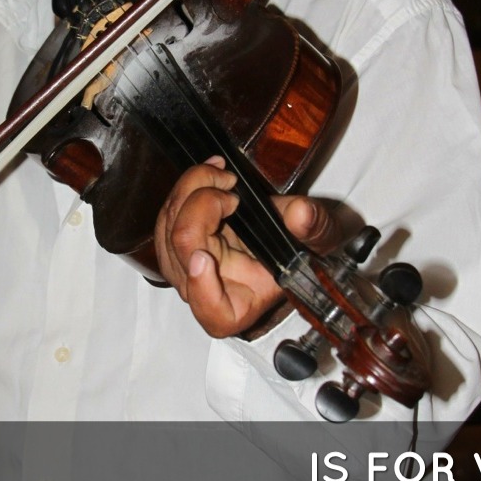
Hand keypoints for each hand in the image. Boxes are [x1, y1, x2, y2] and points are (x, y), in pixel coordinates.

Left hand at [154, 157, 339, 337]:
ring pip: (169, 224)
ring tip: (223, 173)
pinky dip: (186, 187)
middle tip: (231, 185)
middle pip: (181, 246)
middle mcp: (199, 292)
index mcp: (233, 308)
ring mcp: (180, 267)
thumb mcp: (314, 245)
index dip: (200, 285)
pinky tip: (210, 171)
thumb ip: (313, 230)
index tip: (204, 256)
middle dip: (203, 204)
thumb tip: (302, 212)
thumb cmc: (293, 257)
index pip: (208, 309)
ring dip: (193, 188)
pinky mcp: (171, 243)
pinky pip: (167, 214)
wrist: (278, 248)